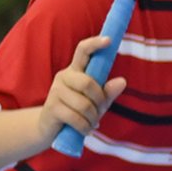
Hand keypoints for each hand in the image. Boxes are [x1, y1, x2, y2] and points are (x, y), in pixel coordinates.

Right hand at [35, 34, 126, 148]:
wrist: (49, 129)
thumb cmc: (76, 112)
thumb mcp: (96, 103)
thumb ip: (108, 93)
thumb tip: (122, 81)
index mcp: (75, 71)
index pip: (83, 51)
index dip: (95, 44)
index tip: (109, 40)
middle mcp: (63, 77)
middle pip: (88, 83)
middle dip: (99, 100)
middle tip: (100, 112)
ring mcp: (55, 91)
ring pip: (84, 104)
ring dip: (92, 118)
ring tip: (91, 123)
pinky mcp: (51, 108)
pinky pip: (76, 117)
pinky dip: (85, 127)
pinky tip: (85, 130)